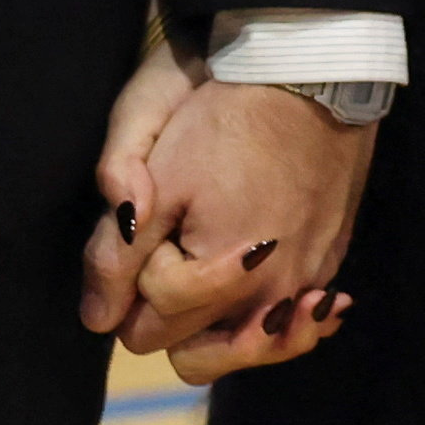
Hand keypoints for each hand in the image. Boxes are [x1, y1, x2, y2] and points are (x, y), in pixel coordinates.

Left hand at [73, 48, 364, 381]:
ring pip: (239, 349)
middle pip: (184, 350)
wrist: (309, 75)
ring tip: (200, 273)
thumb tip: (97, 320)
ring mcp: (305, 288)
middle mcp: (268, 302)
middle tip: (170, 241)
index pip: (140, 326)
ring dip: (211, 326)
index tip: (149, 224)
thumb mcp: (155, 177)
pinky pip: (286, 322)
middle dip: (163, 307)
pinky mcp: (327, 265)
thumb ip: (117, 254)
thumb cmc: (222, 118)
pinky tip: (251, 271)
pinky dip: (263, 312)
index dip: (132, 276)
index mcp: (216, 282)